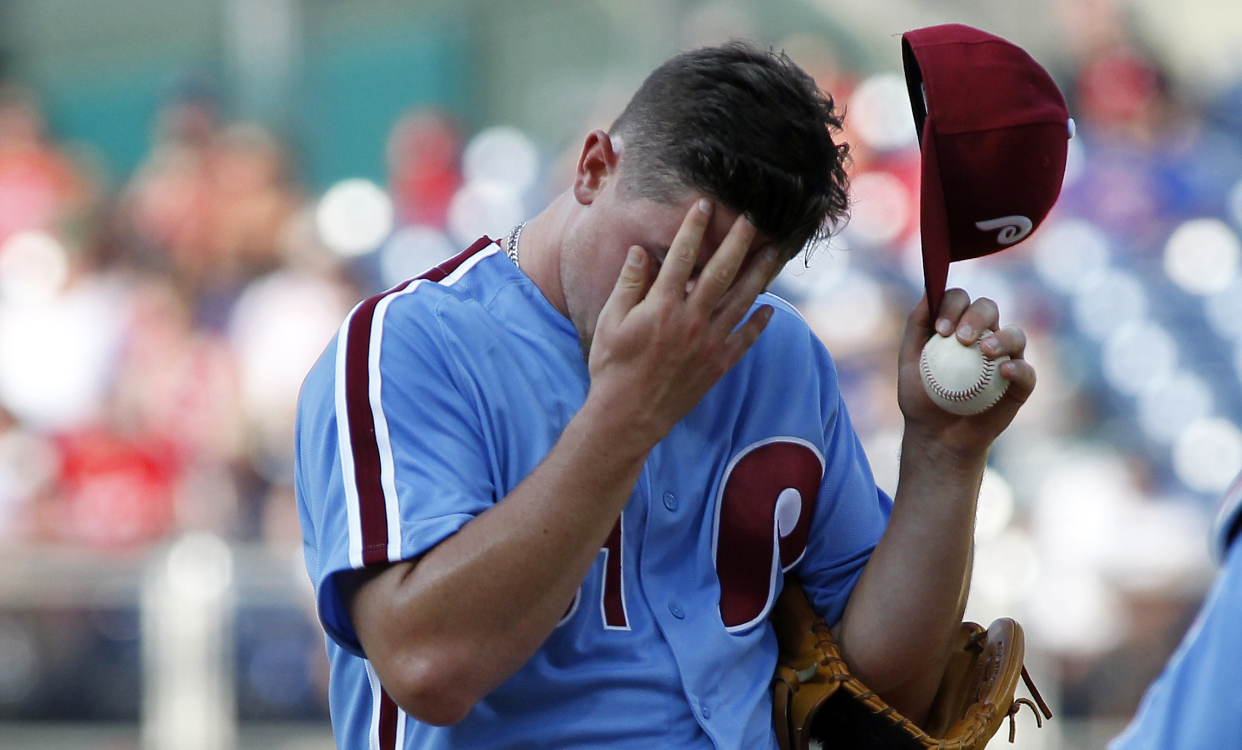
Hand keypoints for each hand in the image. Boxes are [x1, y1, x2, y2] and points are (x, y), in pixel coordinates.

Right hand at [586, 199, 779, 449]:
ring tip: (774, 252)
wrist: (628, 416)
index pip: (682, 256)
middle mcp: (691, 320)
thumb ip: (628, 284)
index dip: (694, 228)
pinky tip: (769, 308)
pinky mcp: (718, 364)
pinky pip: (745, 339)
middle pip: (720, 272)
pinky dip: (759, 323)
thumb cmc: (612, 367)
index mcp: (662, 306)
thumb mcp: (610, 321)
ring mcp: (709, 343)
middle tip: (752, 218)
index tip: (704, 205)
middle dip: (737, 241)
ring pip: (741, 300)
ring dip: (759, 273)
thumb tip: (642, 251)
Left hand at [896, 289, 1036, 461]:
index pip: (960, 299)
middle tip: (960, 338)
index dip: (952, 306)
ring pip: (1015, 334)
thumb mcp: (908, 361)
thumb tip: (927, 291)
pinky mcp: (1018, 384)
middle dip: (975, 316)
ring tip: (984, 350)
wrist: (935, 436)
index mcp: (958, 325)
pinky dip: (1018, 369)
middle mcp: (985, 335)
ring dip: (1001, 337)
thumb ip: (916, 326)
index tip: (940, 330)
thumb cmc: (921, 396)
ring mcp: (1005, 358)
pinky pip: (1027, 372)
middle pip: (988, 308)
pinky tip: (1003, 370)